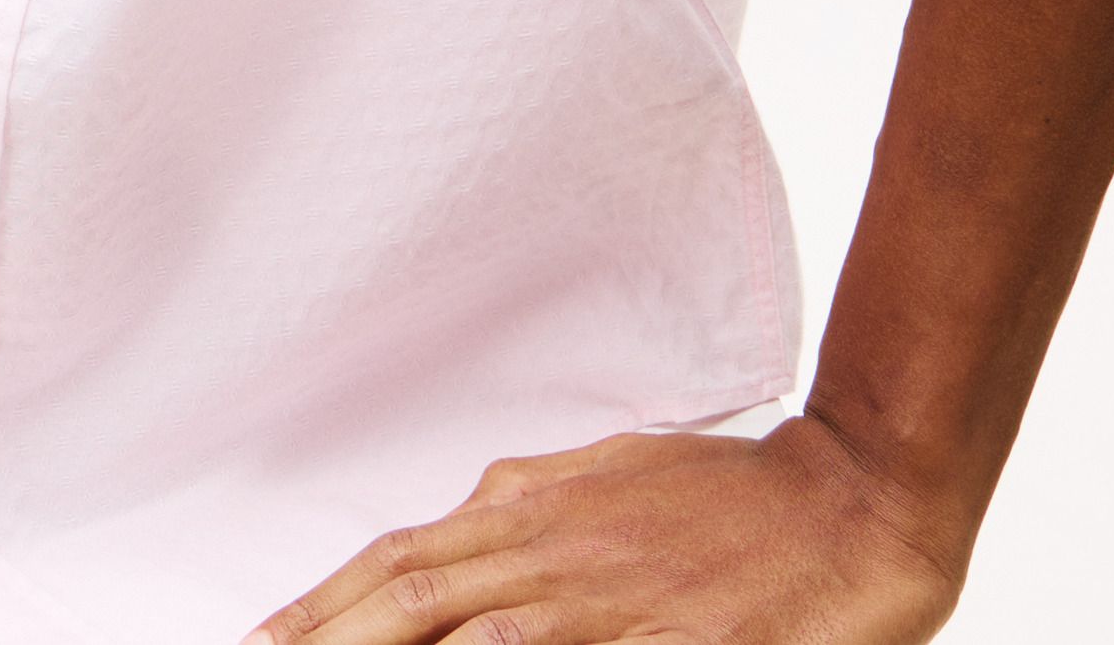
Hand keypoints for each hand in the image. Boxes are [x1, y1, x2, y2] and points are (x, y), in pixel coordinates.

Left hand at [240, 415, 965, 644]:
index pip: (401, 562)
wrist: (850, 497)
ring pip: (471, 637)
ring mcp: (607, 600)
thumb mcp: (606, 484)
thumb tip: (467, 518)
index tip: (263, 637)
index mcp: (534, 511)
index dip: (325, 605)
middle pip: (411, 599)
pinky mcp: (670, 640)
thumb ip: (530, 511)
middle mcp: (552, 552)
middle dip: (326, 637)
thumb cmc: (730, 499)